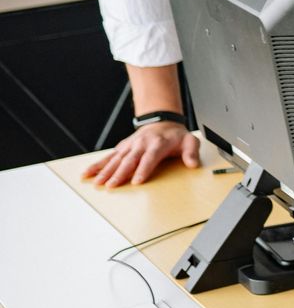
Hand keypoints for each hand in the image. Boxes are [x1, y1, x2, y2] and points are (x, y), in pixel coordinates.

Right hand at [82, 121, 200, 188]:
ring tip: (97, 183)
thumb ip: (192, 152)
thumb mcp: (190, 141)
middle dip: (120, 173)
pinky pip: (109, 156)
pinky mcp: (123, 147)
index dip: (143, 169)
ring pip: (116, 159)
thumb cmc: (176, 135)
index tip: (136, 181)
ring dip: (106, 171)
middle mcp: (141, 144)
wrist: (163, 121)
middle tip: (112, 186)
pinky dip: (97, 165)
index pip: (150, 158)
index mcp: (158, 143)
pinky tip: (87, 173)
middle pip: (129, 160)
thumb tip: (193, 164)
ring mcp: (130, 145)